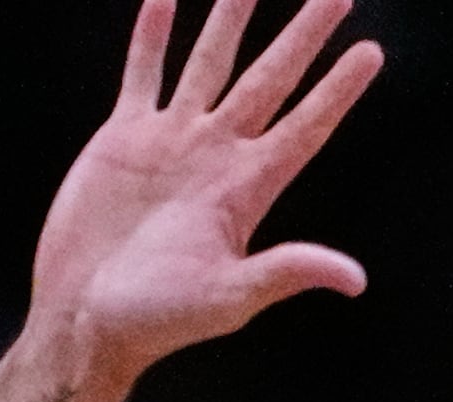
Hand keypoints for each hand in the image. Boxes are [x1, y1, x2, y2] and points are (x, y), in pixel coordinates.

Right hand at [32, 0, 384, 375]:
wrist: (81, 319)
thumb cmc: (155, 320)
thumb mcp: (228, 299)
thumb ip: (286, 271)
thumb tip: (355, 279)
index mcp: (246, 189)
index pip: (305, 127)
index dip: (338, 91)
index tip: (371, 52)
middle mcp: (216, 155)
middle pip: (270, 79)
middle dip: (304, 35)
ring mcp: (171, 141)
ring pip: (210, 62)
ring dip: (231, 18)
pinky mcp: (122, 138)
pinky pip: (142, 73)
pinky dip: (152, 36)